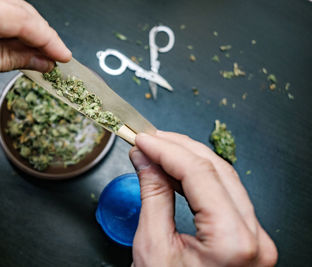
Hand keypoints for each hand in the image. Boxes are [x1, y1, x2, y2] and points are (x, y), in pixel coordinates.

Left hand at [0, 0, 70, 120]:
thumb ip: (3, 60)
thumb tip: (39, 58)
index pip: (13, 15)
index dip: (44, 36)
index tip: (61, 53)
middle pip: (7, 0)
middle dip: (36, 28)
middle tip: (52, 53)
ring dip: (20, 21)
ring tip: (35, 48)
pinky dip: (0, 16)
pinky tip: (12, 34)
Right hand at [129, 131, 277, 266]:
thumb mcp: (153, 247)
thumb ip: (152, 195)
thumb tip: (146, 158)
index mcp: (233, 242)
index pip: (200, 174)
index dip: (167, 150)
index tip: (143, 139)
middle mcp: (254, 236)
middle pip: (217, 169)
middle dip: (179, 147)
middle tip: (149, 139)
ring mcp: (255, 236)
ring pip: (224, 177)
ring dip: (189, 158)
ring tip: (159, 149)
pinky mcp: (248, 235)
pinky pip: (224, 193)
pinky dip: (198, 177)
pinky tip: (176, 169)